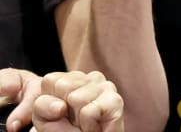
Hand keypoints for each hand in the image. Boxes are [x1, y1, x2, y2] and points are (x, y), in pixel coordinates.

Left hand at [1, 69, 122, 131]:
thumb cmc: (65, 131)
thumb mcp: (43, 118)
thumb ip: (41, 104)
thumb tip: (53, 98)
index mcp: (72, 77)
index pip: (51, 80)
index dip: (49, 102)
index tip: (60, 113)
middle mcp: (91, 77)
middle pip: (64, 85)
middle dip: (64, 109)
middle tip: (74, 119)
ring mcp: (106, 86)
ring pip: (77, 98)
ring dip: (77, 118)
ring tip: (84, 122)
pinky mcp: (116, 100)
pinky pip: (90, 111)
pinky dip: (88, 125)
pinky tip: (94, 126)